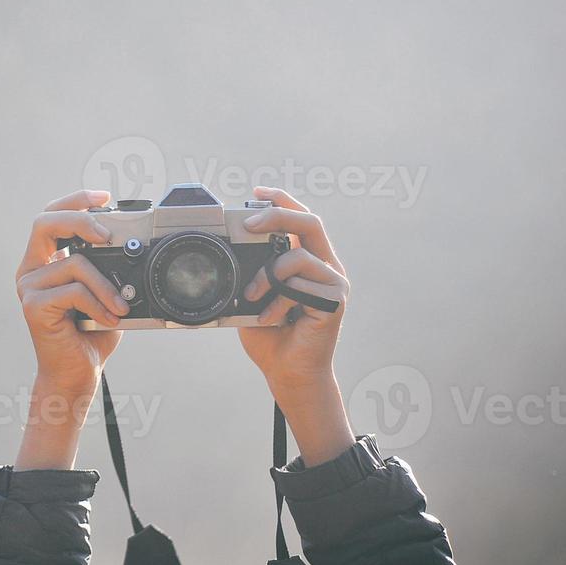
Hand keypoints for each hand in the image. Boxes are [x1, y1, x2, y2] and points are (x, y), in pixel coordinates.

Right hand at [13, 190, 129, 467]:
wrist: (77, 374)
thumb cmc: (92, 334)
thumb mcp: (104, 293)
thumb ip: (107, 268)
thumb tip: (131, 245)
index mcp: (44, 261)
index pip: (51, 216)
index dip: (75, 200)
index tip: (103, 196)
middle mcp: (30, 270)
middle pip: (44, 222)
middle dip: (80, 220)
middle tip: (107, 236)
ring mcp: (28, 288)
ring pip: (73, 263)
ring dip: (105, 284)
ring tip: (121, 305)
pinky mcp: (33, 307)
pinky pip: (73, 291)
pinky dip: (99, 303)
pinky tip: (110, 320)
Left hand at [237, 187, 354, 463]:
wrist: (287, 373)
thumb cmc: (270, 335)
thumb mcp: (253, 295)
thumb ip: (252, 271)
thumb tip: (231, 246)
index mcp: (308, 260)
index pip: (300, 219)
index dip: (281, 201)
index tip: (257, 191)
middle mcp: (326, 266)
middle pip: (310, 222)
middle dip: (276, 215)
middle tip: (247, 222)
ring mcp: (333, 283)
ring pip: (300, 254)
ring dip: (267, 273)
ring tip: (251, 295)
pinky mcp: (334, 301)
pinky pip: (302, 284)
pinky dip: (278, 298)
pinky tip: (270, 317)